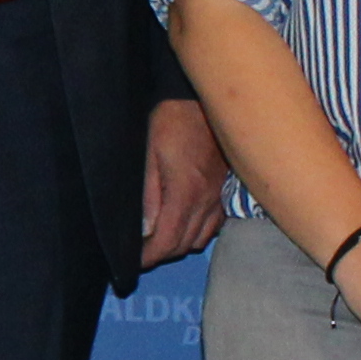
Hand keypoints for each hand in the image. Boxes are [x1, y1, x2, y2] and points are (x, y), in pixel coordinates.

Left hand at [139, 99, 225, 269]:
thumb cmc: (172, 120)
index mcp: (186, 193)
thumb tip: (145, 229)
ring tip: (159, 239)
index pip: (168, 241)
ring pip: (201, 238)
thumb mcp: (148, 153)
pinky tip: (184, 223)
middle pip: (185, 245)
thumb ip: (148, 194)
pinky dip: (197, 233)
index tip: (134, 261)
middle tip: (141, 251)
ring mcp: (220, 196)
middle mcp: (207, 200)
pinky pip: (214, 225)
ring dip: (179, 244)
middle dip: (162, 253)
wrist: (205, 99)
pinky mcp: (226, 190)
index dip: (149, 257)